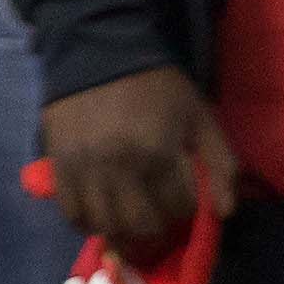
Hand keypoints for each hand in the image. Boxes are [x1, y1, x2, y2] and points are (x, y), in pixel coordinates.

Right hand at [40, 66, 238, 256]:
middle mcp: (118, 166)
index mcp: (157, 152)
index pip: (177, 208)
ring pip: (105, 226)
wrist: (99, 49)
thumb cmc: (156, 86)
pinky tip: (100, 218)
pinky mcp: (59, 164)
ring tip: (131, 227)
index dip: (186, 210)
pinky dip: (88, 224)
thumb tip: (224, 213)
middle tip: (158, 221)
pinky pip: (71, 213)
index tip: (183, 200)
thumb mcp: (199, 115)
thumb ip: (221, 164)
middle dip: (156, 232)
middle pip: (140, 227)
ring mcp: (85, 167)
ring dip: (123, 235)